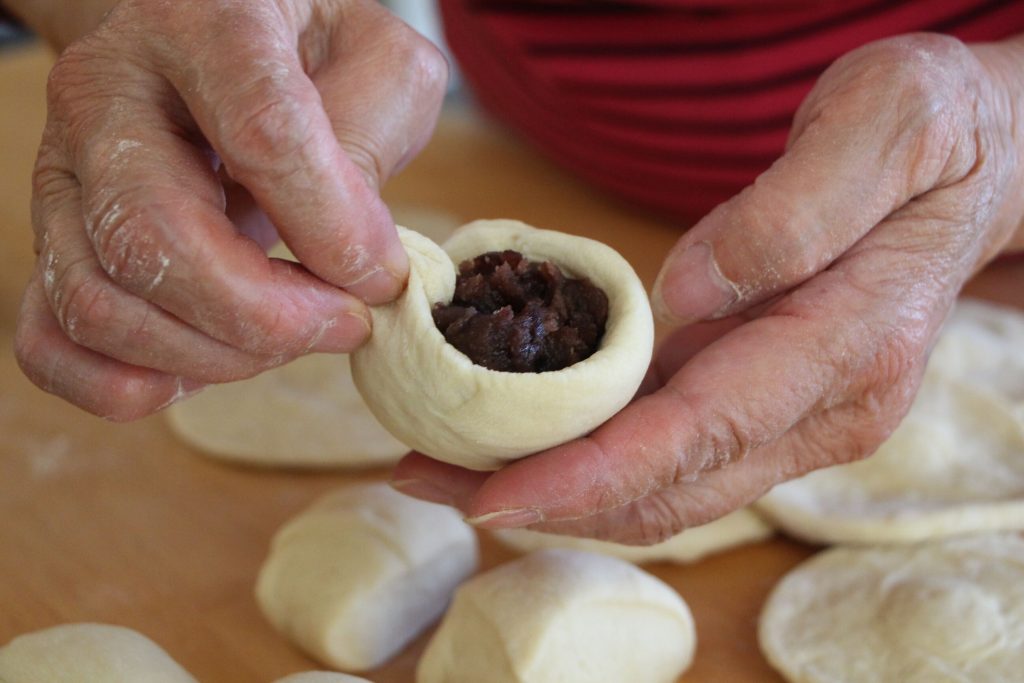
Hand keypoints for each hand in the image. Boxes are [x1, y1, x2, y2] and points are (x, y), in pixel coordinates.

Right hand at [14, 0, 446, 418]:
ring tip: (289, 340)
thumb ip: (375, 137)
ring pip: (97, 303)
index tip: (379, 280)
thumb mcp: (373, 61)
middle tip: (343, 324)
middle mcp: (108, 95)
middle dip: (262, 316)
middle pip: (151, 236)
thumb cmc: (303, 54)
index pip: (261, 134)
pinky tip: (207, 366)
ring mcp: (62, 173)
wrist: (203, 43)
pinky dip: (132, 384)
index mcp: (206, 26)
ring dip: (212, 356)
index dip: (330, 228)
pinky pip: (50, 344)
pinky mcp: (51, 239)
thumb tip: (359, 258)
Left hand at [393, 33, 1023, 543]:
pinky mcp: (766, 398)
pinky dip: (591, 457)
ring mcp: (795, 414)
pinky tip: (519, 440)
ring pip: (664, 485)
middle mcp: (823, 408)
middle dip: (547, 498)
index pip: (705, 433)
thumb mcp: (888, 125)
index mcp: (850, 347)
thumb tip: (687, 294)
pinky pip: (669, 448)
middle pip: (671, 486)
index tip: (496, 495)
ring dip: (555, 488)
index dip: (597, 473)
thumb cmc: (935, 135)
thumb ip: (793, 213)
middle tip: (425, 478)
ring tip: (442, 468)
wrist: (982, 165)